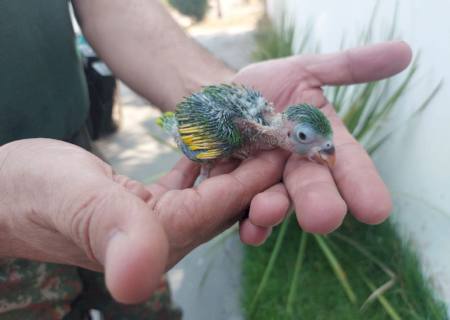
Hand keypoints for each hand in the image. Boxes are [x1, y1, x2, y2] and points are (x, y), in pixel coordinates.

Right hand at [0, 138, 284, 303]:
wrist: (4, 196)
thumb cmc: (29, 196)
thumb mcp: (72, 202)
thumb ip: (111, 232)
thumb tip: (138, 282)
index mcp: (156, 236)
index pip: (221, 205)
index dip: (255, 177)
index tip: (285, 149)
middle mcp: (164, 235)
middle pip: (225, 204)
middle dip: (257, 174)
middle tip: (284, 139)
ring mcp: (156, 221)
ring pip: (210, 193)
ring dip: (234, 166)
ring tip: (257, 136)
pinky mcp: (144, 206)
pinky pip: (187, 186)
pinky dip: (204, 164)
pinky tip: (216, 146)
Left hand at [232, 41, 411, 238]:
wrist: (218, 102)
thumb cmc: (265, 88)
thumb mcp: (304, 71)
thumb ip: (348, 67)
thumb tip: (406, 50)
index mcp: (321, 143)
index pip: (348, 165)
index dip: (362, 185)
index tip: (376, 210)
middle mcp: (297, 168)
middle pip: (312, 188)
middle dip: (318, 203)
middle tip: (323, 218)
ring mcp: (267, 183)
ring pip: (277, 202)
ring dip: (274, 210)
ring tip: (267, 210)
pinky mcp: (237, 193)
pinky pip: (242, 211)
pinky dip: (248, 223)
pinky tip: (248, 229)